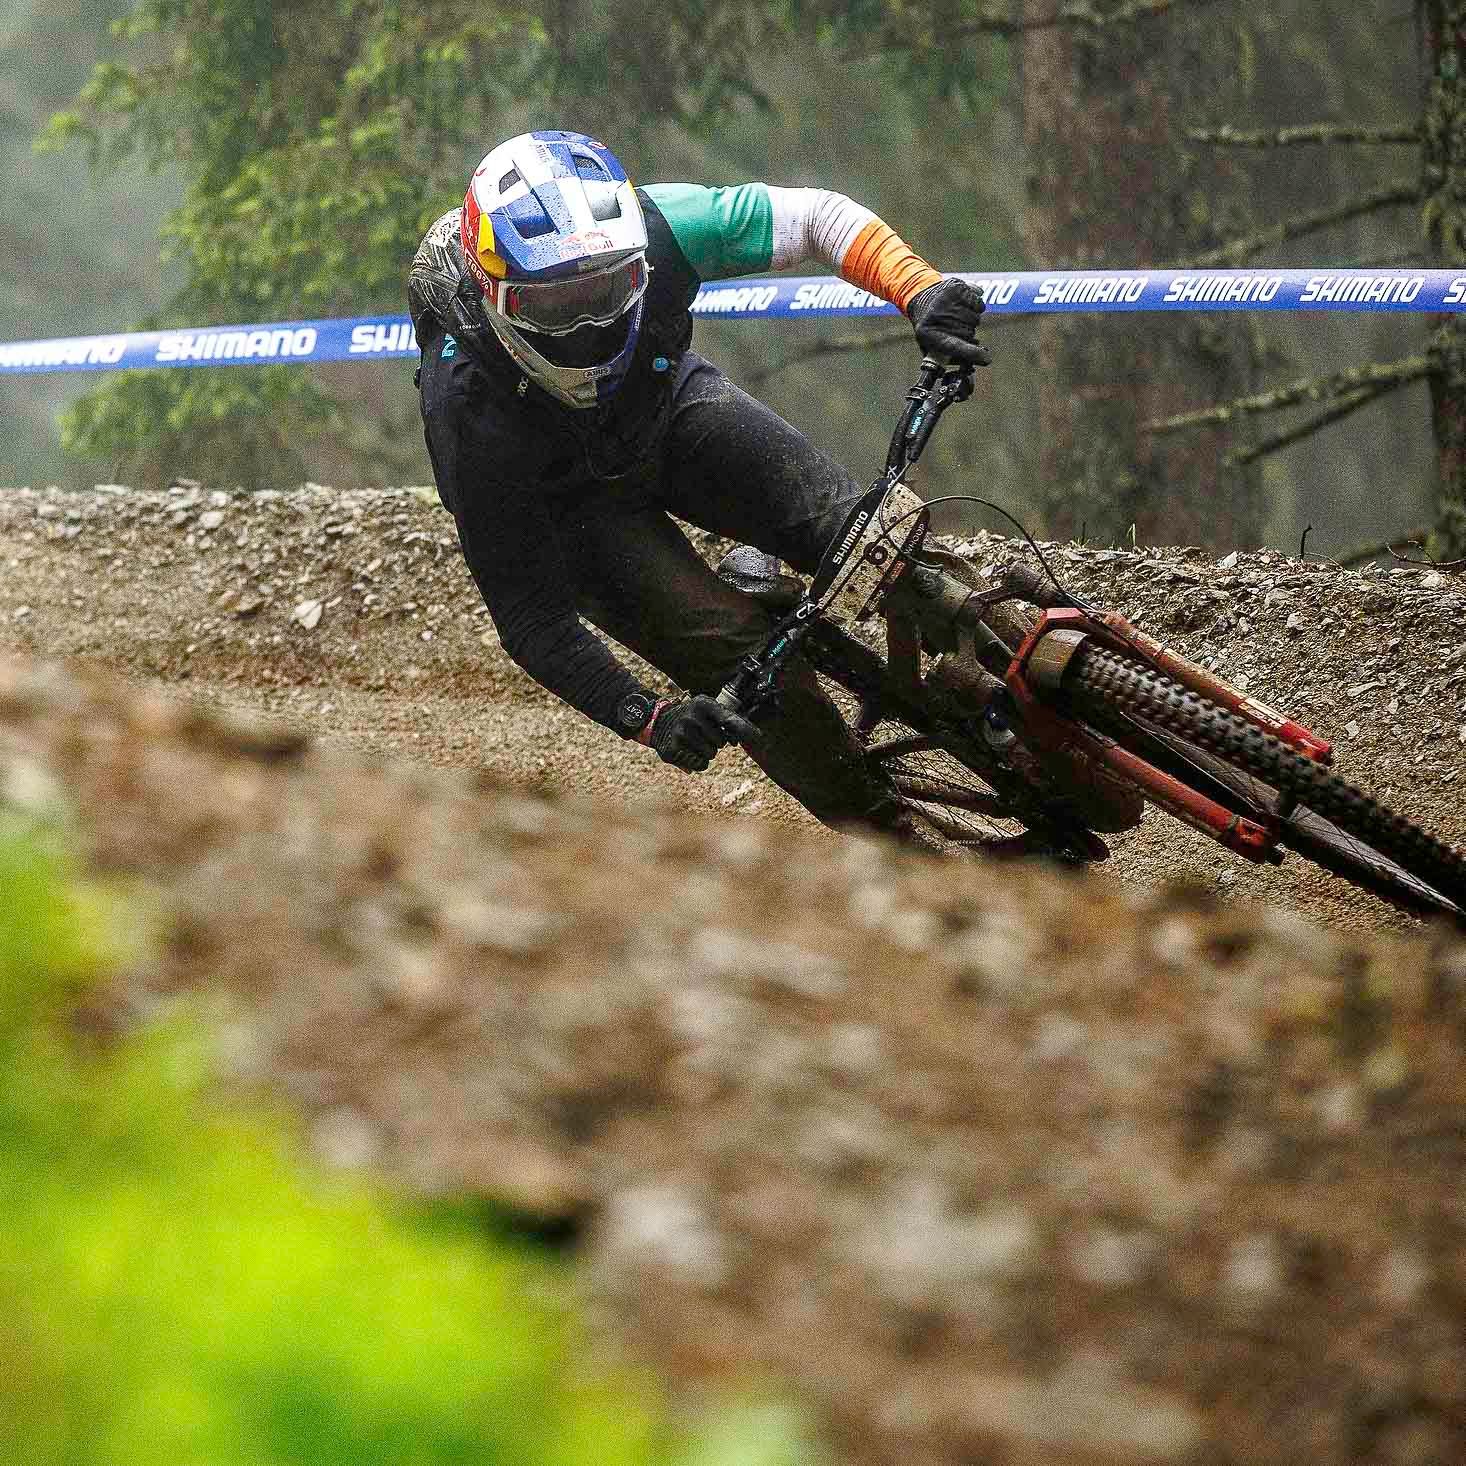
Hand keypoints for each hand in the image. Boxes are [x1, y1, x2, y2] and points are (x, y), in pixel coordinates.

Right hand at [644, 695, 758, 771]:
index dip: (745, 730)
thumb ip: (731, 720)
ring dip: (707, 751)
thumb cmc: (692, 716)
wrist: (658, 720)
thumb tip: (759, 737)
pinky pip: (699, 765)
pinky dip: (698, 761)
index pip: (729, 719)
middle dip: (716, 741)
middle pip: (721, 742)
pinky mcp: (672, 750)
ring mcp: (680, 733)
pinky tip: (688, 750)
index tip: (759, 738)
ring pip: (711, 755)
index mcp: (703, 704)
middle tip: (703, 733)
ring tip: (694, 741)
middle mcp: (691, 717)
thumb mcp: (708, 709)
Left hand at [907, 278, 990, 367]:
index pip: (954, 346)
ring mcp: (946, 299)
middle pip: (968, 333)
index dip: (971, 353)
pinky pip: (979, 303)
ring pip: (975, 318)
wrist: (921, 297)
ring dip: (971, 321)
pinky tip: (964, 306)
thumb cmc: (930, 327)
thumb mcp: (930, 346)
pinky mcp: (957, 286)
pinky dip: (976, 306)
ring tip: (958, 317)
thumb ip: (948, 359)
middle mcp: (936, 315)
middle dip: (968, 335)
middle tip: (957, 330)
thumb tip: (975, 362)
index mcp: (928, 334)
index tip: (986, 359)